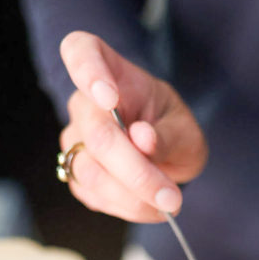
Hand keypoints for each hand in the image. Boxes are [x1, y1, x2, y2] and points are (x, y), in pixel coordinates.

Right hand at [59, 32, 207, 221]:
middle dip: (135, 172)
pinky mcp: (75, 174)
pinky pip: (95, 196)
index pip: (81, 52)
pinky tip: (151, 206)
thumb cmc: (171, 129)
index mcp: (109, 70)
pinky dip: (128, 207)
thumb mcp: (184, 128)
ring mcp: (74, 140)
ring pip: (91, 173)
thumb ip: (167, 134)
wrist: (164, 153)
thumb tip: (142, 138)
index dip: (88, 72)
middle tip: (170, 197)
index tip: (109, 98)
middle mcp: (83, 103)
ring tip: (168, 202)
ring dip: (133, 197)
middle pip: (97, 136)